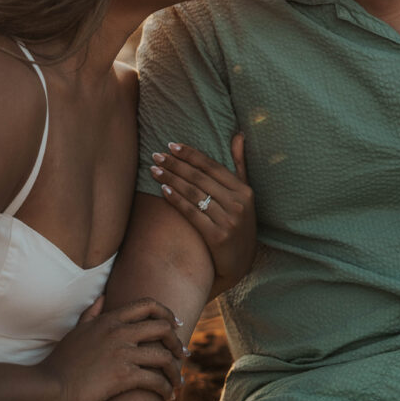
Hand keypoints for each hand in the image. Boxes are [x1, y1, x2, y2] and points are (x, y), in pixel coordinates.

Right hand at [42, 296, 184, 400]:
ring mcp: (122, 354)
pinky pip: (155, 380)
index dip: (167, 313)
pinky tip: (167, 395)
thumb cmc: (62, 360)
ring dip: (175, 370)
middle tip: (182, 354)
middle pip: (163, 327)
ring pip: (164, 356)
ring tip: (178, 381)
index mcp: (110, 319)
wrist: (50, 385)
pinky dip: (166, 388)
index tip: (175, 325)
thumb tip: (102, 296)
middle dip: (177, 342)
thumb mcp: (77, 330)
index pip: (147, 305)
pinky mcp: (123, 377)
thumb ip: (92, 312)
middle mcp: (119, 332)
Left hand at [150, 134, 255, 293]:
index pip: (212, 166)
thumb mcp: (245, 196)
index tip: (171, 145)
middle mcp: (238, 203)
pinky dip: (176, 200)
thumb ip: (240, 165)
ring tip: (154, 170)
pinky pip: (192, 213)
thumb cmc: (239, 225)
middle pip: (200, 178)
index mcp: (245, 190)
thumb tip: (238, 134)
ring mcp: (229, 220)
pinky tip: (163, 191)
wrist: (240, 266)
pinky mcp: (218, 237)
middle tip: (156, 155)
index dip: (191, 154)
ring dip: (171, 179)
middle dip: (175, 165)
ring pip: (194, 193)